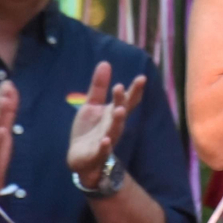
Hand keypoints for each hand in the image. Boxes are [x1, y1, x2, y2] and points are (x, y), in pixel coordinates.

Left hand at [68, 62, 144, 187]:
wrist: (80, 159)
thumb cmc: (90, 131)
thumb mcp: (92, 106)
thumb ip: (99, 86)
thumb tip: (105, 62)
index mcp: (113, 113)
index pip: (127, 100)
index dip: (134, 90)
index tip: (141, 78)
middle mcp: (113, 126)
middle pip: (121, 112)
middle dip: (123, 101)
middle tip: (120, 88)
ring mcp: (106, 140)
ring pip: (114, 130)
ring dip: (117, 120)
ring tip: (118, 110)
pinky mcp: (96, 154)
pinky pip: (102, 151)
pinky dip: (105, 146)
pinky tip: (106, 140)